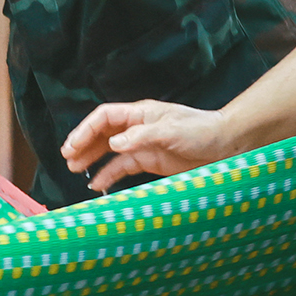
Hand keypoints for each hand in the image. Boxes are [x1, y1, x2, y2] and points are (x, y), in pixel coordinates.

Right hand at [60, 100, 236, 193]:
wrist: (228, 145)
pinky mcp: (151, 161)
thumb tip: (112, 143)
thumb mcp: (170, 130)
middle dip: (83, 144)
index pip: (104, 117)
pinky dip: (110, 174)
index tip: (73, 145)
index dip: (86, 129)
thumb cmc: (202, 130)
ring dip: (92, 159)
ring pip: (109, 151)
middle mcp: (138, 127)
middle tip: (67, 157)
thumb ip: (140, 136)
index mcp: (140, 113)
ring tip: (75, 169)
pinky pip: (124, 167)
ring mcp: (143, 145)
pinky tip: (99, 183)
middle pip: (102, 133)